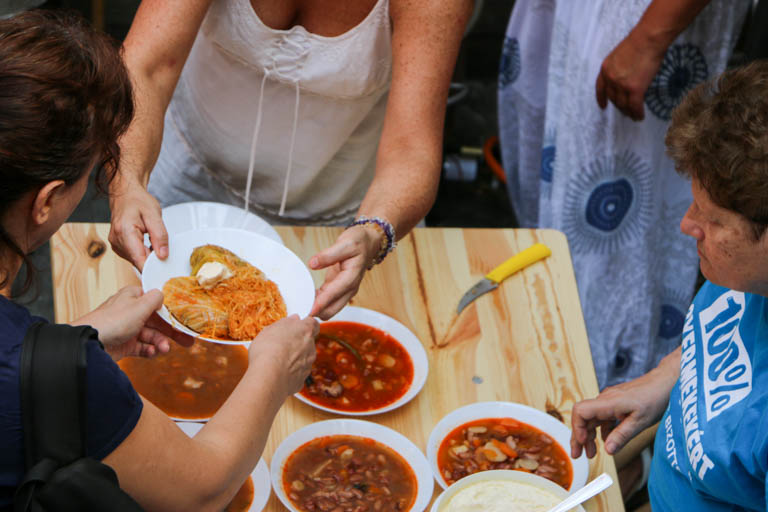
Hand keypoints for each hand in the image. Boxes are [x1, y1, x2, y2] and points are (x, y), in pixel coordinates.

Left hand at [74, 286, 193, 360]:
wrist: (90, 344)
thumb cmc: (113, 321)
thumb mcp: (139, 305)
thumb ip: (156, 298)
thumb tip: (164, 293)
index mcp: (134, 297)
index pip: (157, 302)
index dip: (172, 312)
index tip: (185, 320)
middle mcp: (131, 312)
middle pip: (157, 321)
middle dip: (172, 332)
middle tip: (188, 341)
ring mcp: (127, 329)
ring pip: (151, 336)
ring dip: (160, 342)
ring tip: (165, 350)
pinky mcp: (124, 345)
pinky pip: (142, 347)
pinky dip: (149, 350)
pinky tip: (153, 352)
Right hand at [108, 180, 167, 270]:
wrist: (126, 195)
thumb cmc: (138, 201)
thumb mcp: (154, 215)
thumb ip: (160, 236)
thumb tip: (163, 256)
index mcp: (124, 232)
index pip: (139, 259)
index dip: (153, 268)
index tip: (165, 270)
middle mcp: (117, 240)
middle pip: (138, 261)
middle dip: (153, 260)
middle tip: (164, 250)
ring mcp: (116, 245)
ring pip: (136, 260)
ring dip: (148, 256)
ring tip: (154, 241)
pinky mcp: (118, 246)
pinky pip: (134, 256)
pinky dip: (143, 253)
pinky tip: (148, 243)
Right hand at [249, 315, 318, 393]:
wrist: (268, 377)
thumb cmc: (267, 350)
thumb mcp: (270, 329)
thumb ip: (285, 323)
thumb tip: (294, 319)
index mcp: (305, 331)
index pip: (313, 324)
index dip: (305, 325)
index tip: (296, 327)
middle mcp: (311, 347)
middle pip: (308, 343)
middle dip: (297, 343)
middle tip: (281, 345)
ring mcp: (307, 365)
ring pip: (303, 359)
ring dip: (293, 359)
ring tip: (276, 361)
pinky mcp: (301, 380)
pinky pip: (297, 374)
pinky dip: (289, 373)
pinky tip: (276, 373)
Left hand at [308, 225, 381, 318]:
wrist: (367, 243)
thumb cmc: (358, 242)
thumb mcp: (345, 243)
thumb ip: (329, 254)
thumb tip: (313, 264)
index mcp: (351, 277)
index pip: (334, 294)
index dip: (321, 303)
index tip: (309, 310)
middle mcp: (349, 288)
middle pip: (332, 309)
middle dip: (317, 311)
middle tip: (299, 307)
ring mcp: (343, 290)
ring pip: (329, 309)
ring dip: (315, 308)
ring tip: (299, 303)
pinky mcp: (337, 289)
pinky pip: (326, 301)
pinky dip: (316, 302)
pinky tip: (306, 297)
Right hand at [570, 368, 673, 458]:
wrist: (665, 382)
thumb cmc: (655, 398)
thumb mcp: (640, 422)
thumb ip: (622, 436)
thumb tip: (608, 450)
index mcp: (608, 402)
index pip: (580, 411)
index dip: (577, 428)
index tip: (582, 443)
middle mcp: (605, 400)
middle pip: (583, 417)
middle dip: (578, 437)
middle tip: (578, 455)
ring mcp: (609, 400)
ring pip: (592, 418)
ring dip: (589, 435)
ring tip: (591, 452)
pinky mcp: (616, 403)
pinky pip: (602, 417)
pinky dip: (601, 430)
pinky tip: (607, 440)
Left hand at [595, 28, 667, 120]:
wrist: (648, 39)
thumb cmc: (639, 42)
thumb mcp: (619, 55)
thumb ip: (618, 68)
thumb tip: (625, 78)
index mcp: (605, 69)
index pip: (600, 88)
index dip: (601, 99)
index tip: (603, 106)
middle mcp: (610, 79)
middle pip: (613, 98)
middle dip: (619, 106)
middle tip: (626, 111)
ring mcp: (621, 85)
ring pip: (623, 104)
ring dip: (628, 112)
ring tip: (633, 116)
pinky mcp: (634, 89)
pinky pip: (635, 106)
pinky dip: (637, 113)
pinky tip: (640, 116)